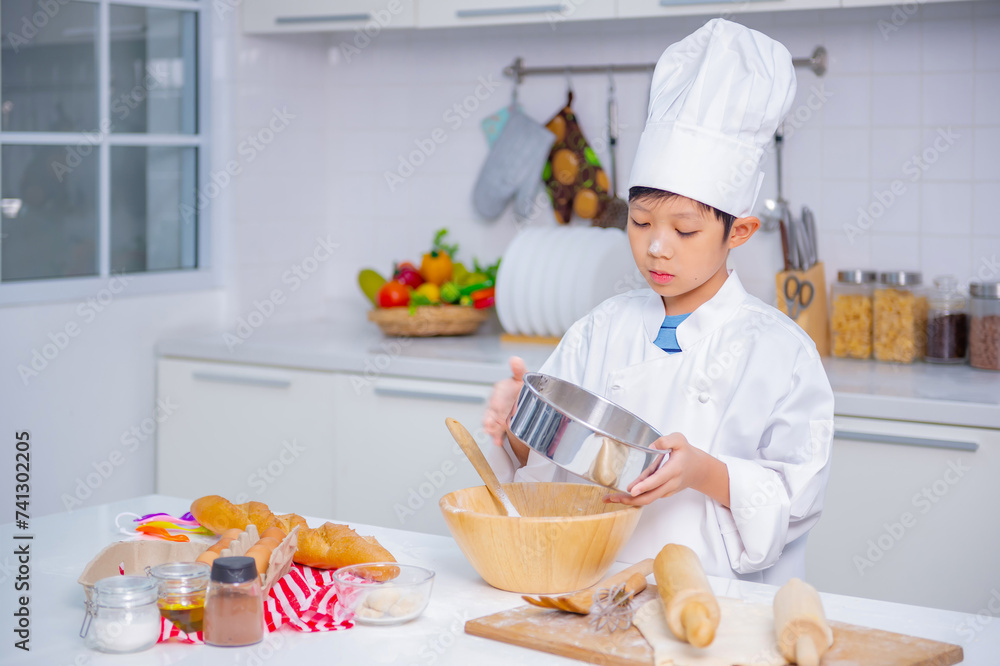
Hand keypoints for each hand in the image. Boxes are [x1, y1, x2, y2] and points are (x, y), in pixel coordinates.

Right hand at [483, 357, 525, 447]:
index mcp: (501, 389)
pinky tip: (497, 442)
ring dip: (491, 429)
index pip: (496, 395)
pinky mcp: (499, 425)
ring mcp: (496, 415)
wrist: (525, 400)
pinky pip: (495, 431)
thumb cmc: (521, 388)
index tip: (497, 408)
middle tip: (492, 425)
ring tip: (494, 436)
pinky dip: (496, 437)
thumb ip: (519, 370)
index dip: (496, 402)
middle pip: (491, 411)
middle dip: (491, 418)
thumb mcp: (522, 379)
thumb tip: (514, 359)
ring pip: (490, 422)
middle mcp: (496, 402)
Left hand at [604, 433, 729, 507]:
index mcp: (674, 469)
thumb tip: (651, 445)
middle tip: (612, 498)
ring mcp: (666, 490)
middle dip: (630, 499)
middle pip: (650, 496)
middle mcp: (670, 483)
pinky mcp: (663, 493)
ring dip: (629, 501)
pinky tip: (620, 496)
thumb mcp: (680, 440)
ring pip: (648, 499)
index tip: (632, 490)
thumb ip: (666, 440)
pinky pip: (649, 497)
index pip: (658, 479)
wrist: (699, 470)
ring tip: (610, 498)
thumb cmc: (687, 453)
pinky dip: (635, 498)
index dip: (645, 485)